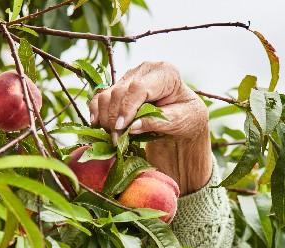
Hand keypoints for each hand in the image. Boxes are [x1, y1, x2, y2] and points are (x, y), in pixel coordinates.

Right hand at [88, 61, 211, 194]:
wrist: (183, 116)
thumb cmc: (187, 117)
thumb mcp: (180, 121)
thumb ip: (158, 122)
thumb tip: (132, 127)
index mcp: (166, 73)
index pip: (139, 88)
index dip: (127, 108)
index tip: (122, 128)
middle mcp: (146, 69)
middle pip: (120, 91)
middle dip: (115, 117)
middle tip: (116, 139)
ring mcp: (131, 76)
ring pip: (107, 94)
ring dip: (105, 116)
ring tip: (112, 136)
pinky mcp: (120, 86)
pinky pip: (101, 97)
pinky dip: (97, 111)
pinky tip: (98, 125)